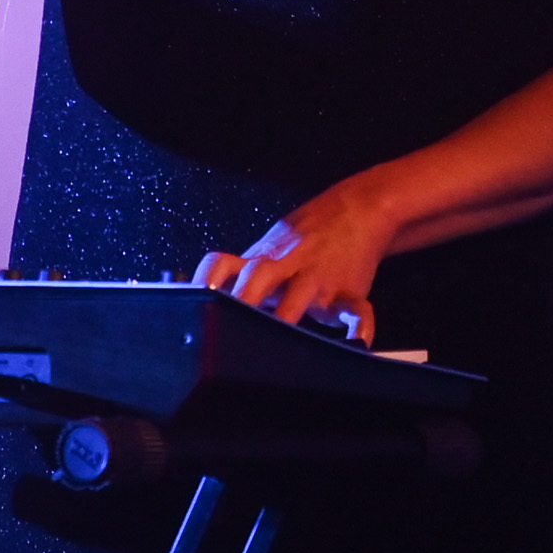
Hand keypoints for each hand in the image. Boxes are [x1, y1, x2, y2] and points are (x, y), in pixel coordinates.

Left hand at [197, 191, 398, 348]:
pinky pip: (357, 310)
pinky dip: (359, 327)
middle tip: (227, 324)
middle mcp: (288, 264)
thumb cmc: (305, 236)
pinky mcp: (350, 291)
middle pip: (260, 275)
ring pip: (302, 294)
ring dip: (289, 315)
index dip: (207, 280)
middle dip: (244, 299)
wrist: (358, 209)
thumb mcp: (270, 246)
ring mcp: (319, 277)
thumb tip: (200, 297)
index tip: (194, 298)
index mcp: (263, 256)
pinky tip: (356, 343)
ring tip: (277, 343)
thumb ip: (241, 272)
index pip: (225, 264)